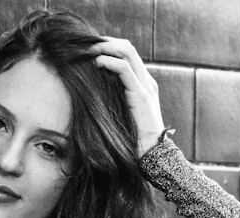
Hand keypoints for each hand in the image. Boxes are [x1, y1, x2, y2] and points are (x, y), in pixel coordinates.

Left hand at [91, 38, 165, 158]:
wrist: (151, 154)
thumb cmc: (133, 138)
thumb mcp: (121, 113)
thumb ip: (113, 99)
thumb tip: (93, 92)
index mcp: (143, 84)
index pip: (128, 54)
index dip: (109, 47)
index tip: (91, 49)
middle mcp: (147, 81)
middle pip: (127, 48)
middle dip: (106, 42)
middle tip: (87, 45)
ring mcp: (146, 86)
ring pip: (127, 52)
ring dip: (106, 47)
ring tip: (89, 50)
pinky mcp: (141, 94)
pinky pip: (125, 69)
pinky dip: (109, 61)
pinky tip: (97, 62)